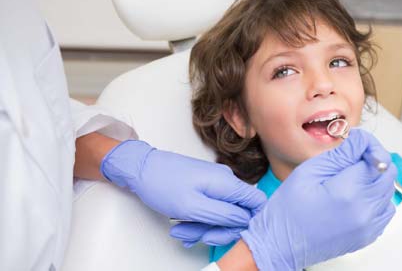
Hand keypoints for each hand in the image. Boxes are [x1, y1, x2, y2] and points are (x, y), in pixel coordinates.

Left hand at [100, 140, 265, 245]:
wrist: (141, 169)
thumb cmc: (162, 184)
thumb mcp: (193, 207)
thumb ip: (224, 215)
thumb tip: (245, 220)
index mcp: (227, 183)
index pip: (257, 202)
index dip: (248, 221)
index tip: (228, 232)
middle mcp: (225, 181)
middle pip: (237, 213)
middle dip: (218, 229)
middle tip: (198, 236)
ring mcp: (214, 183)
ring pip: (221, 214)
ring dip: (203, 228)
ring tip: (181, 231)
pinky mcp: (204, 187)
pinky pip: (209, 209)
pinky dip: (197, 220)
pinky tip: (182, 226)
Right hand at [240, 129, 396, 269]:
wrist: (281, 244)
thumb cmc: (288, 210)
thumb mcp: (309, 171)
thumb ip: (340, 154)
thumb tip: (361, 140)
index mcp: (348, 192)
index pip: (376, 158)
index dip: (367, 146)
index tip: (356, 144)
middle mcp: (364, 211)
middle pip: (387, 174)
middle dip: (373, 159)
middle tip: (351, 158)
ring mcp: (368, 226)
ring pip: (388, 191)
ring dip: (374, 179)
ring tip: (350, 178)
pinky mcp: (368, 236)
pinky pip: (384, 210)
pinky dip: (375, 198)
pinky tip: (355, 195)